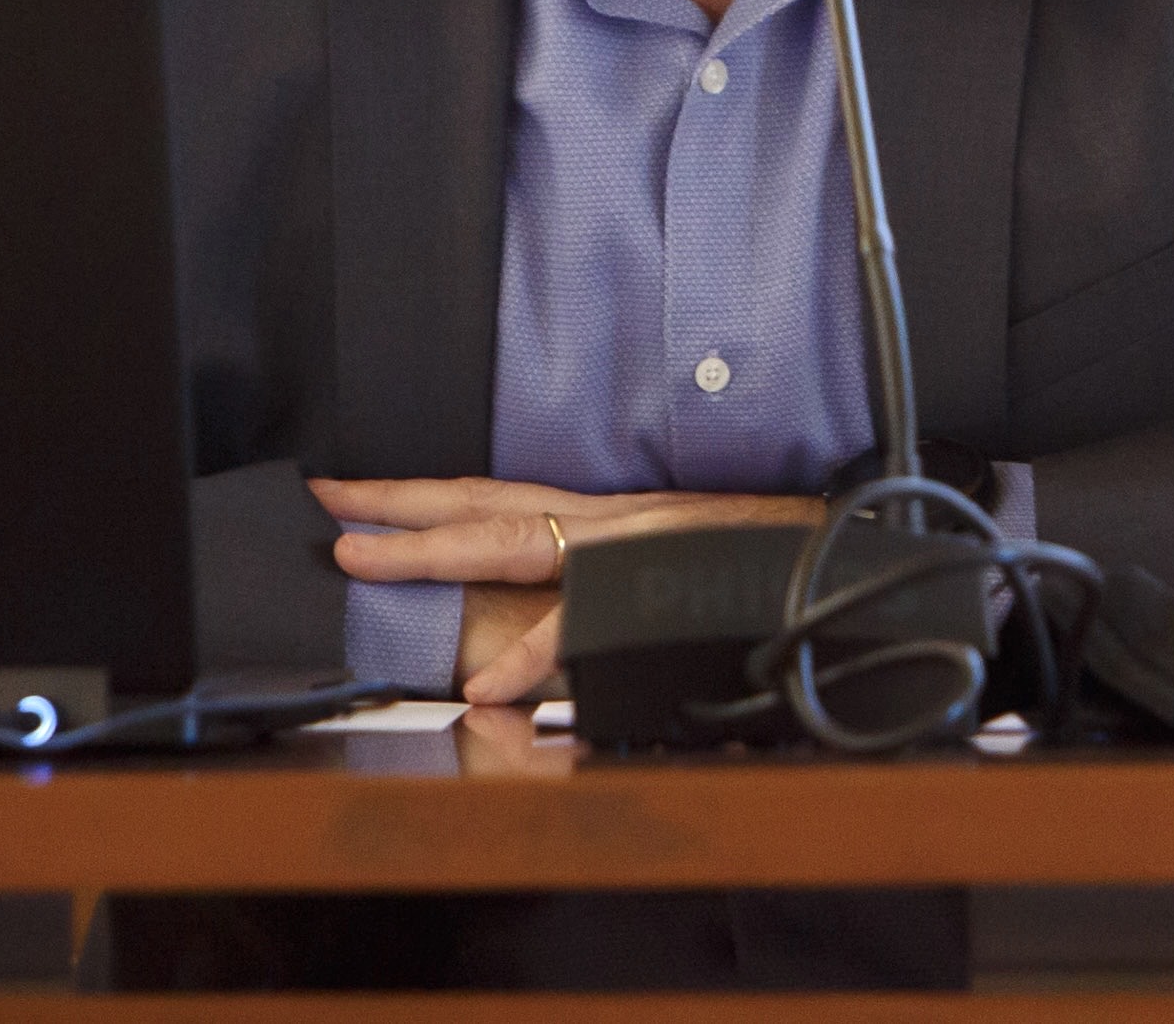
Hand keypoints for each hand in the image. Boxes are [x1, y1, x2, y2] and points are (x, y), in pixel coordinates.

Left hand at [311, 476, 826, 707]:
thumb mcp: (669, 561)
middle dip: (399, 507)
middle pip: (484, 502)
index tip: (343, 489)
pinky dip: (535, 653)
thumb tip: (540, 626)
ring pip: (516, 542)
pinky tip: (492, 683)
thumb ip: (601, 586)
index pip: (490, 496)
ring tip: (368, 564)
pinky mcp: (662, 581)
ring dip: (436, 553)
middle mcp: (606, 517)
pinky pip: (586, 621)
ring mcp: (632, 545)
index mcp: (601, 515)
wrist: (846, 541)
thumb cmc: (762, 553)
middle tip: (327, 510)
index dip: (415, 494)